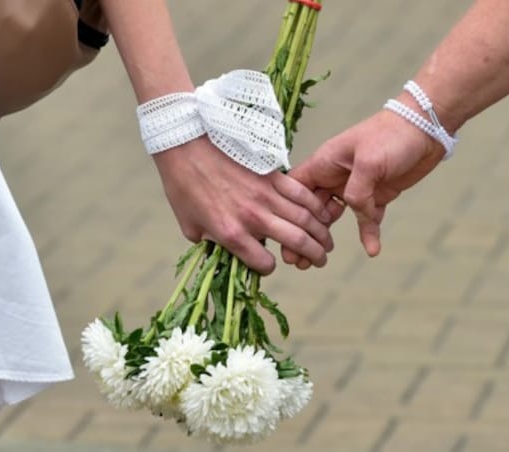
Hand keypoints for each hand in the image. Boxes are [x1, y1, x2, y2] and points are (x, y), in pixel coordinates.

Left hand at [153, 136, 334, 274]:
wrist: (185, 142)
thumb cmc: (181, 183)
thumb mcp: (189, 224)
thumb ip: (209, 242)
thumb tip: (221, 249)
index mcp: (231, 233)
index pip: (264, 263)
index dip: (268, 266)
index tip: (269, 263)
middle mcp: (254, 217)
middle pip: (297, 242)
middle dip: (313, 255)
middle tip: (320, 261)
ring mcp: (266, 195)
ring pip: (306, 219)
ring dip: (321, 233)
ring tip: (327, 243)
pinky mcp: (272, 175)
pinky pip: (302, 194)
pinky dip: (316, 206)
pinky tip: (323, 214)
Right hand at [287, 110, 445, 257]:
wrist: (427, 129)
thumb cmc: (393, 135)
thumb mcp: (369, 161)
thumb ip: (357, 190)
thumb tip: (355, 213)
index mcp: (325, 162)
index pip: (295, 188)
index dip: (286, 210)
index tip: (279, 234)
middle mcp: (334, 175)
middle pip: (309, 208)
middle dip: (301, 233)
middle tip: (294, 259)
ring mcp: (354, 187)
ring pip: (332, 218)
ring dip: (326, 238)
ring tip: (316, 262)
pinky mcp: (375, 195)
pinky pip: (366, 219)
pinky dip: (368, 234)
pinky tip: (372, 250)